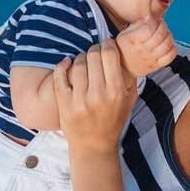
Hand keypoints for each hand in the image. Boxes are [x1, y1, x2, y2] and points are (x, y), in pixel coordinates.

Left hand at [53, 40, 137, 154]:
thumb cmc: (113, 121)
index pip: (109, 55)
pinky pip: (59, 76)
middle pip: (93, 56)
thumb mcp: (129, 100)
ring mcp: (80, 100)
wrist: (94, 146)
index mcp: (117, 91)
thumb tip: (124, 51)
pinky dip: (62, 66)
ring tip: (83, 61)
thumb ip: (130, 78)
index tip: (107, 45)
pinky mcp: (65, 104)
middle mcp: (99, 95)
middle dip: (94, 50)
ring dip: (80, 58)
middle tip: (95, 53)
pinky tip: (67, 63)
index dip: (107, 45)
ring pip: (77, 64)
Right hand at [116, 16, 176, 77]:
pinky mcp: (157, 65)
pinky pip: (170, 56)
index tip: (152, 20)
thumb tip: (149, 17)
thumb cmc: (124, 49)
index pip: (149, 29)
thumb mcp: (125, 33)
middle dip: (163, 26)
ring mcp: (151, 58)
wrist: (123, 68)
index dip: (154, 21)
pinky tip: (167, 44)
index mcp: (133, 40)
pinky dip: (172, 48)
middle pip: (160, 36)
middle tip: (160, 24)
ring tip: (164, 33)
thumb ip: (138, 24)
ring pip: (167, 44)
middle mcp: (142, 50)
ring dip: (168, 35)